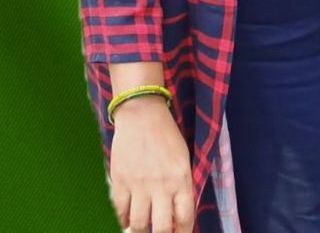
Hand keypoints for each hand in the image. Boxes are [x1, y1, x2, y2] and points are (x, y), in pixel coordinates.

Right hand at [109, 95, 194, 232]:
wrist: (142, 114)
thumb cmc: (166, 135)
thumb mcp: (182, 159)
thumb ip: (181, 186)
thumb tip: (175, 215)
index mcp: (181, 178)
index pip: (185, 218)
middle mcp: (162, 185)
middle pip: (161, 228)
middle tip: (159, 232)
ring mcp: (139, 184)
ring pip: (138, 224)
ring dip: (140, 229)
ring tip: (142, 226)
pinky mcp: (121, 181)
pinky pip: (119, 212)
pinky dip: (122, 220)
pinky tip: (126, 218)